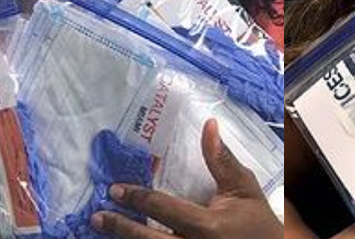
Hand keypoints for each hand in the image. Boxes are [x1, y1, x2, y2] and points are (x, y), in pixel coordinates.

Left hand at [90, 118, 281, 238]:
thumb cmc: (257, 222)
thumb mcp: (243, 187)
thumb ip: (221, 159)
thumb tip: (209, 125)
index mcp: (208, 227)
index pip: (164, 210)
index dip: (137, 199)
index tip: (115, 190)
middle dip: (120, 227)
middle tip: (97, 215)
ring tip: (103, 228)